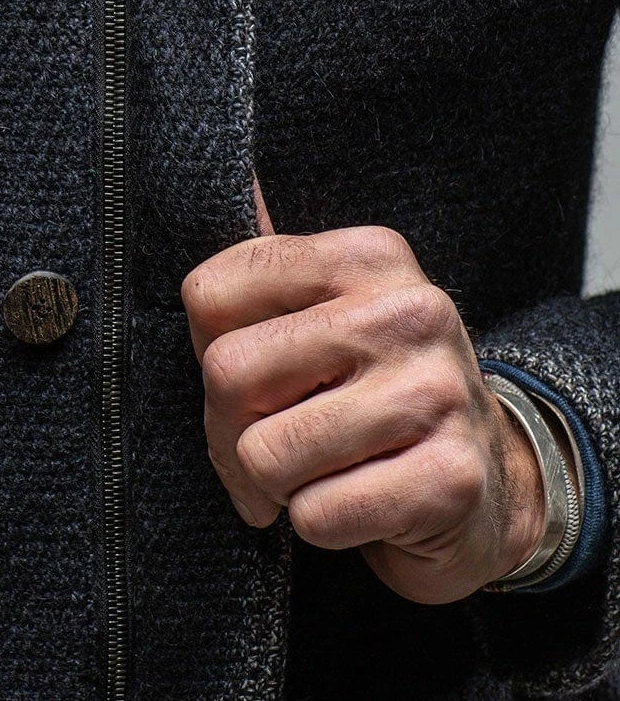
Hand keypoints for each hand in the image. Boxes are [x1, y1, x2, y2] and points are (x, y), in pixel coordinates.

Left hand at [181, 198, 546, 603]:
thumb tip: (236, 177)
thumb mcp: (331, 311)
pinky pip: (317, 514)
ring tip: (322, 471)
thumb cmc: (379, 391)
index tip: (251, 379)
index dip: (206, 352)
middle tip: (270, 444)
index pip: (210, 294)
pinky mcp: (449, 479)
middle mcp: (409, 311)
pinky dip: (320, 523)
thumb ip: (273, 264)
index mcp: (367, 256)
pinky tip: (360, 502)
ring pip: (265, 453)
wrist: (493, 484)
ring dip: (277, 484)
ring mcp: (436, 393)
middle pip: (229, 373)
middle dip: (230, 430)